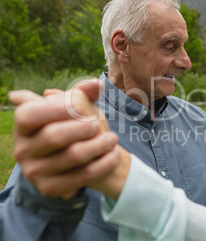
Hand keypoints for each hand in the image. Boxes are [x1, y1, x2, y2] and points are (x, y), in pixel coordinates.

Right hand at [10, 80, 120, 198]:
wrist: (82, 161)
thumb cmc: (78, 127)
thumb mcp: (78, 108)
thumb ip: (84, 93)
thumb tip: (97, 85)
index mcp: (24, 125)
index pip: (28, 115)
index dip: (55, 109)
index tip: (79, 107)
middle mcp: (23, 149)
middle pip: (53, 136)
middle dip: (82, 128)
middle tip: (98, 125)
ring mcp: (34, 171)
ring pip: (72, 156)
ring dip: (99, 145)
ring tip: (113, 138)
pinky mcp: (51, 188)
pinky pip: (83, 175)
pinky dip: (104, 163)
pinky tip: (114, 154)